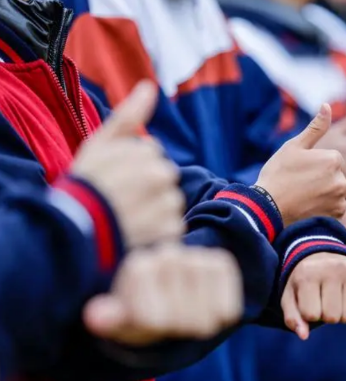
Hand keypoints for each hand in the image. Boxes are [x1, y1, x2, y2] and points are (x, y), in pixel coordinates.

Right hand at [72, 81, 184, 247]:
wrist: (73, 229)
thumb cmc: (85, 183)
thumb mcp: (100, 144)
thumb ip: (128, 116)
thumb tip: (150, 86)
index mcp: (148, 154)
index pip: (153, 155)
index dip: (133, 166)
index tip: (114, 177)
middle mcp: (162, 177)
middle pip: (165, 178)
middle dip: (149, 187)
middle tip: (121, 199)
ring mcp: (167, 206)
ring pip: (171, 203)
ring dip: (156, 210)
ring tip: (129, 216)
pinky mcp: (170, 231)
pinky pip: (173, 227)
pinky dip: (160, 231)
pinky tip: (138, 231)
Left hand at [83, 245, 242, 345]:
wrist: (169, 288)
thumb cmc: (140, 308)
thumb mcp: (121, 317)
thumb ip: (110, 318)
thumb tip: (95, 318)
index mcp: (138, 267)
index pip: (154, 319)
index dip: (154, 326)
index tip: (147, 315)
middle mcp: (167, 255)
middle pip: (183, 321)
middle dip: (178, 326)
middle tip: (170, 314)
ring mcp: (196, 257)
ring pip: (207, 317)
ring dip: (199, 322)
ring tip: (187, 310)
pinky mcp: (220, 262)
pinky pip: (228, 307)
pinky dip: (222, 315)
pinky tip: (210, 308)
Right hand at [256, 104, 345, 226]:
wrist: (268, 208)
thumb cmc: (278, 174)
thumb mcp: (294, 146)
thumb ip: (315, 127)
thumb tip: (327, 105)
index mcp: (333, 158)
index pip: (331, 158)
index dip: (314, 164)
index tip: (298, 171)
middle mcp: (341, 178)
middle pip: (334, 175)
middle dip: (321, 178)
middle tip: (299, 184)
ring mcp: (340, 198)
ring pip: (335, 191)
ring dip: (324, 193)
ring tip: (302, 196)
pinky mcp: (337, 214)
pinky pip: (336, 207)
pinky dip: (326, 207)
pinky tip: (309, 207)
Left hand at [281, 253, 345, 339]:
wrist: (323, 252)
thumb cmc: (304, 280)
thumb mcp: (291, 295)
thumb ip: (292, 317)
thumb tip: (303, 336)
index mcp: (307, 274)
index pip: (311, 315)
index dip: (309, 314)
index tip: (309, 300)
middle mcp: (332, 269)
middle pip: (333, 318)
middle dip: (326, 315)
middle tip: (323, 299)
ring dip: (342, 313)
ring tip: (335, 296)